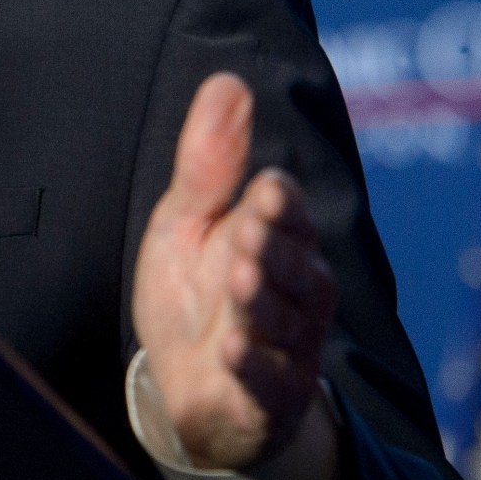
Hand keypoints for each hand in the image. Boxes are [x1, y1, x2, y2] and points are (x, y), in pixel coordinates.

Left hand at [131, 73, 339, 471]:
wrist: (190, 387)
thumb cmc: (194, 293)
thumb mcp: (187, 221)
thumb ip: (208, 161)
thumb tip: (227, 81)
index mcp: (278, 240)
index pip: (286, 214)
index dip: (277, 205)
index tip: (264, 189)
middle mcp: (293, 292)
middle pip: (292, 266)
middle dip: (272, 248)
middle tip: (248, 230)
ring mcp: (285, 347)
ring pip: (283, 320)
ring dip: (262, 301)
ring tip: (240, 279)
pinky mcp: (269, 397)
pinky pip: (265, 382)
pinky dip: (251, 366)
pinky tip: (231, 348)